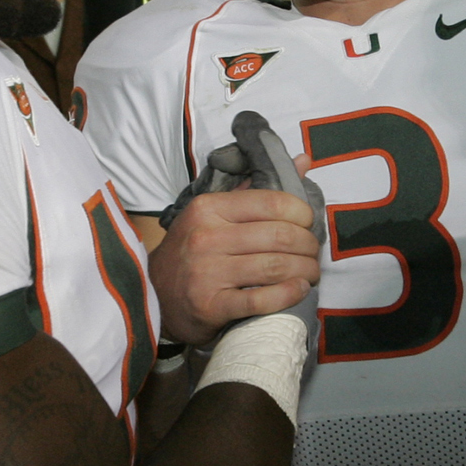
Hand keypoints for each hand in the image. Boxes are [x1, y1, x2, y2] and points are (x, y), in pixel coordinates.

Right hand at [149, 186, 320, 346]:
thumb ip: (258, 189)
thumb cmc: (192, 251)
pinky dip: (289, 294)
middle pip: (280, 236)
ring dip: (306, 271)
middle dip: (308, 246)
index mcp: (210, 208)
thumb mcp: (215, 213)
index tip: (307, 225)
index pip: (272, 203)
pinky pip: (262, 299)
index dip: (302, 214)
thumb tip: (304, 160)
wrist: (153, 294)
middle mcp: (207, 237)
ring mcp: (207, 273)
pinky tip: (298, 290)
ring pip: (276, 267)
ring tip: (310, 273)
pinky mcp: (211, 306)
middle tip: (312, 254)